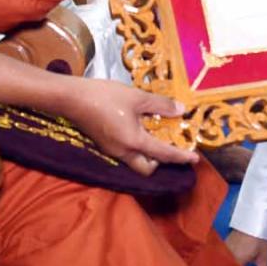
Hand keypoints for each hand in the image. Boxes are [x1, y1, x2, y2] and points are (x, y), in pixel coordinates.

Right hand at [62, 79, 198, 174]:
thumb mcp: (136, 97)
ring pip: (135, 163)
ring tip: (156, 138)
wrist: (71, 98)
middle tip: (171, 148)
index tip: (195, 158)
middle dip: (161, 163)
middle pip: (147, 168)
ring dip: (148, 156)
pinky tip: (139, 132)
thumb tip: (181, 110)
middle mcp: (124, 152)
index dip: (181, 156)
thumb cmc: (105, 97)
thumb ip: (160, 104)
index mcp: (134, 142)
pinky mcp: (105, 145)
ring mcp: (112, 151)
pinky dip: (136, 149)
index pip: (163, 154)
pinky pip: (125, 155)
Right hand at [224, 229, 266, 265]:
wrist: (254, 220)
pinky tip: (224, 263)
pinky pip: (221, 255)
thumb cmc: (259, 239)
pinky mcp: (224, 242)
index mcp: (236, 261)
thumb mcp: (263, 258)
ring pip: (221, 262)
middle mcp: (228, 255)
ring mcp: (225, 248)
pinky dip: (223, 260)